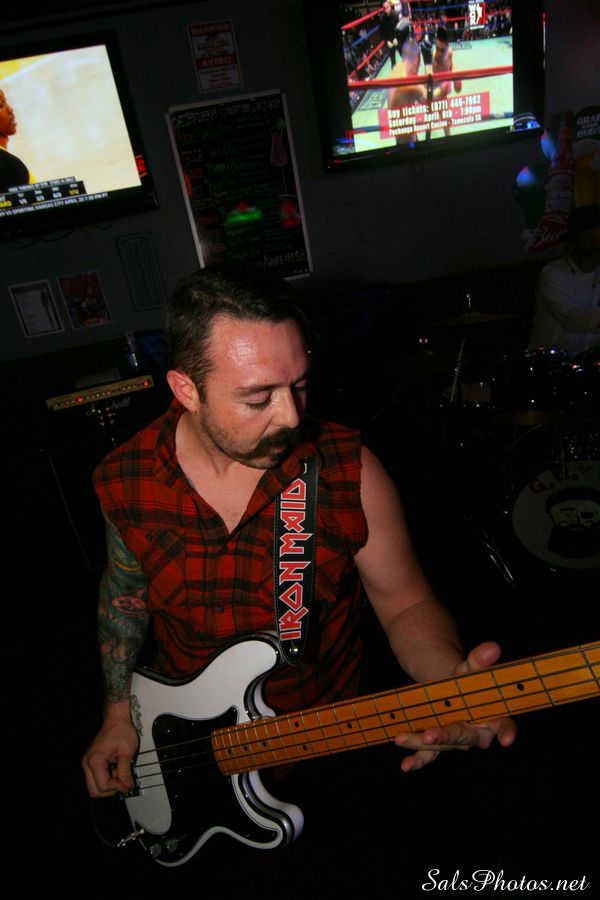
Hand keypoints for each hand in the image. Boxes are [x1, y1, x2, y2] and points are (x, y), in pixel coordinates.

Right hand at [82, 711, 138, 797]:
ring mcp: (88, 763)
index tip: (127, 785)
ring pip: (94, 787)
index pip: (102, 786)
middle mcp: (87, 763)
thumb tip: (127, 786)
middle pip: (95, 791)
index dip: (117, 788)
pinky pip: (96, 778)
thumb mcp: (127, 752)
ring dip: (109, 785)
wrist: (116, 719)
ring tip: (119, 772)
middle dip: (110, 790)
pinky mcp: (91, 763)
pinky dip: (107, 779)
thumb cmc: (121, 730)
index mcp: (95, 761)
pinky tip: (115, 769)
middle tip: (123, 782)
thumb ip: (126, 772)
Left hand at [393, 641, 516, 771]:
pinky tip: (405, 766)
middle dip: (447, 735)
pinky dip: (417, 760)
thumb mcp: (468, 667)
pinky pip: (428, 755)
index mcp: (490, 716)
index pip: (503, 723)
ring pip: (441, 744)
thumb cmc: (463, 677)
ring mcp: (455, 740)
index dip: (506, 731)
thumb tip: (493, 647)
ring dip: (420, 742)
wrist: (444, 685)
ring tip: (401, 737)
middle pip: (465, 736)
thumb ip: (479, 660)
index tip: (507, 740)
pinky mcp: (437, 744)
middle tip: (430, 735)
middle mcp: (475, 733)